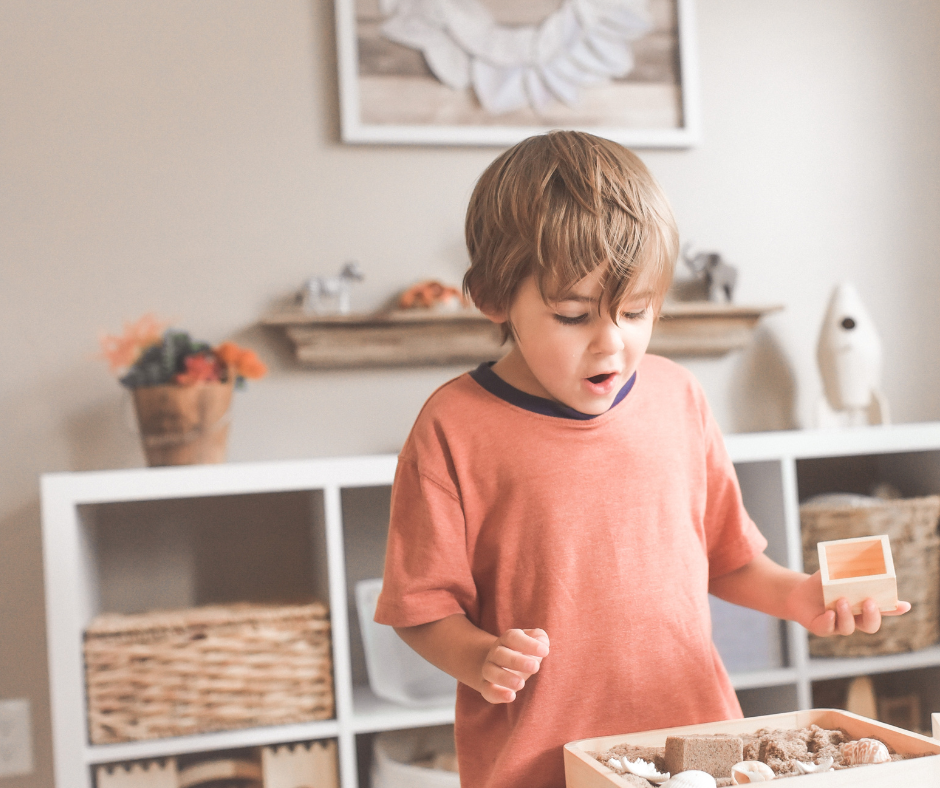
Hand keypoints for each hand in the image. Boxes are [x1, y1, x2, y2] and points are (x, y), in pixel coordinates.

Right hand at [479, 628, 548, 703]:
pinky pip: (487, 690)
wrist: (501, 665)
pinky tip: (511, 696)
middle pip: (500, 654)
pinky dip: (498, 694)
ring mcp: (489, 670)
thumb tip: (543, 641)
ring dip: (505, 678)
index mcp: (506, 640)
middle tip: (535, 667)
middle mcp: (495, 653)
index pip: (513, 637)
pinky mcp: (487, 687)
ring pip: (490, 672)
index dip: (528, 643)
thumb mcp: (532, 643)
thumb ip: (539, 638)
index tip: (545, 651)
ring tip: (521, 684)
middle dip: (517, 661)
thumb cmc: (523, 653)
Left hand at [785, 571, 910, 636]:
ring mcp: (838, 625)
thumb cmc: (823, 583)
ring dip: (847, 615)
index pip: (883, 610)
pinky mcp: (821, 627)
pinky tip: (828, 613)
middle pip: (870, 625)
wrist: (799, 592)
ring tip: (842, 600)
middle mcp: (854, 619)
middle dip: (872, 615)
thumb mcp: (835, 573)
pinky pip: (827, 628)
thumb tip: (859, 552)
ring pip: (849, 628)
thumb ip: (849, 568)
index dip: (894, 609)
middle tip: (869, 602)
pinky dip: (829, 621)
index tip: (904, 605)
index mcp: (862, 606)